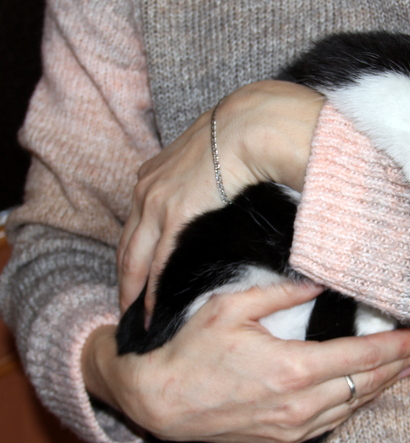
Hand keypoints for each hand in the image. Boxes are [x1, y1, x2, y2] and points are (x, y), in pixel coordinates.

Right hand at [84, 282, 409, 442]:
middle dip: (397, 366)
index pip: (361, 357)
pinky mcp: (283, 442)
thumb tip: (318, 282)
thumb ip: (282, 293)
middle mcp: (300, 404)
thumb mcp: (234, 307)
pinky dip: (352, 405)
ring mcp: (292, 428)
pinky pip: (330, 424)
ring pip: (352, 408)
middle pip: (365, 385)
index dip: (395, 347)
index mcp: (293, 368)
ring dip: (379, 387)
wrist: (161, 402)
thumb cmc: (193, 351)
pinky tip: (362, 392)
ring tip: (401, 369)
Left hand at [117, 80, 323, 314]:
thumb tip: (225, 192)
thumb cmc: (243, 137)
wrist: (251, 126)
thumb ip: (208, 179)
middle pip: (126, 245)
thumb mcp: (211, 158)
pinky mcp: (174, 216)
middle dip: (125, 278)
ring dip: (132, 291)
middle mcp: (146, 190)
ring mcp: (156, 203)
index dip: (133, 252)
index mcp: (154, 175)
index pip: (135, 225)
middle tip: (127, 306)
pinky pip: (157, 263)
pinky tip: (152, 311)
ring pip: (133, 259)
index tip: (135, 275)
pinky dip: (152, 291)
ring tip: (134, 317)